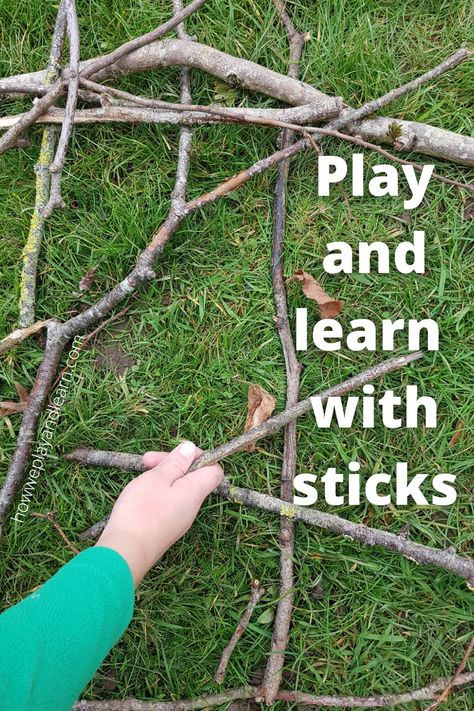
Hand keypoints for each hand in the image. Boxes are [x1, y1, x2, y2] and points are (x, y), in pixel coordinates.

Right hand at [96, 441, 222, 585]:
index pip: (214, 470)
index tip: (177, 452)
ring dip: (161, 477)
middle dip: (172, 464)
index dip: (199, 456)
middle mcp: (192, 507)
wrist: (126, 552)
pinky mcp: (166, 528)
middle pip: (192, 478)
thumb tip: (191, 449)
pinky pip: (168, 503)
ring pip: (177, 490)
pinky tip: (139, 493)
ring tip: (140, 474)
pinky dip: (157, 492)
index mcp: (195, 492)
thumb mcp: (157, 478)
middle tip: (147, 460)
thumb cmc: (143, 510)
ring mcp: (179, 520)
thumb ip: (176, 462)